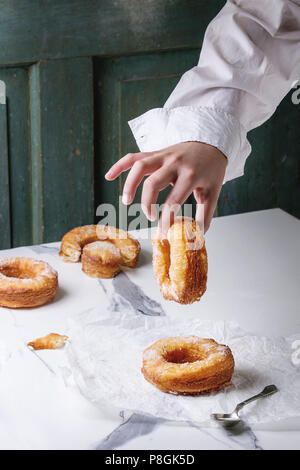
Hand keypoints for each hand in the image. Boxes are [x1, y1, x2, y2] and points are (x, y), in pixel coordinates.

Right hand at [105, 142, 226, 232]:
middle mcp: (174, 163)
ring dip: (129, 184)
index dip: (166, 218)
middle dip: (147, 204)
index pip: (173, 200)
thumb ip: (205, 214)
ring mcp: (163, 156)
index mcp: (190, 175)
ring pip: (140, 166)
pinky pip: (134, 156)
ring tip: (126, 202)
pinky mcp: (155, 153)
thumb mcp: (213, 192)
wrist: (211, 142)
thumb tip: (197, 236)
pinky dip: (120, 165)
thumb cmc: (211, 169)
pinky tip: (109, 176)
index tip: (163, 230)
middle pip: (153, 183)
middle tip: (150, 217)